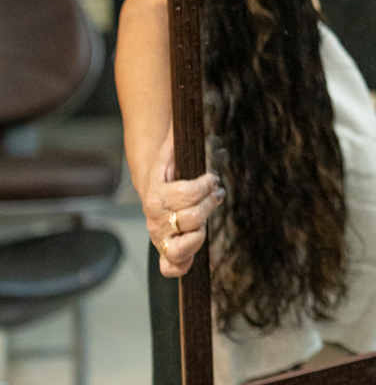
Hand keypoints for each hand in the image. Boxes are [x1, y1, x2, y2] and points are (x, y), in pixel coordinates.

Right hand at [139, 127, 224, 278]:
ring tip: (206, 220)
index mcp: (156, 195)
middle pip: (191, 218)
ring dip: (200, 234)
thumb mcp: (170, 150)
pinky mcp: (165, 251)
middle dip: (209, 204)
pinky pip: (172, 268)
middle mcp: (155, 220)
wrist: (150, 186)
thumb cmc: (166, 169)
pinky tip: (194, 249)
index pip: (187, 194)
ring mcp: (160, 237)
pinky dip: (183, 265)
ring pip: (183, 247)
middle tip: (215, 195)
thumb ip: (178, 138)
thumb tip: (185, 115)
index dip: (205, 186)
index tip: (212, 179)